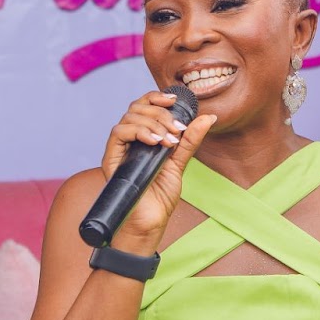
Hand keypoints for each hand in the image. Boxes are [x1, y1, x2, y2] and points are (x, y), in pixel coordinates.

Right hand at [101, 93, 217, 252]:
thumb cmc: (160, 196)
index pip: (144, 106)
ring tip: (169, 140)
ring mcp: (119, 148)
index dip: (157, 97)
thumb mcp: (179, 163)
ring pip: (129, 117)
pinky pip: (119, 133)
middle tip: (178, 130)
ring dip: (153, 123)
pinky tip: (155, 142)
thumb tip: (208, 117)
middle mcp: (129, 140)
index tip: (174, 100)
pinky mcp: (111, 159)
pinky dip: (139, 131)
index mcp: (143, 137)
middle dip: (161, 113)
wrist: (149, 222)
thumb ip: (190, 140)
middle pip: (137, 107)